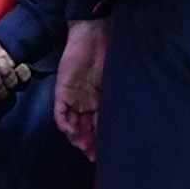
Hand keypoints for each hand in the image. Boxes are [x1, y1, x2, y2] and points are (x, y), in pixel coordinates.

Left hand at [50, 17, 110, 152]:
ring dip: (77, 137)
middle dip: (88, 143)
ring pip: (72, 124)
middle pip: (84, 128)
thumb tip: (129, 119)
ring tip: (84, 147)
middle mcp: (85, 101)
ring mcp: (73, 96)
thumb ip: (116, 98)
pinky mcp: (62, 91)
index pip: (98, 124)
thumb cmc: (109, 52)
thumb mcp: (115, 79)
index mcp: (99, 98)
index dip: (100, 139)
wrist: (93, 33)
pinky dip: (65, 123)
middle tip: (93, 156)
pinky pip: (60, 112)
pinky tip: (71, 132)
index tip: (105, 153)